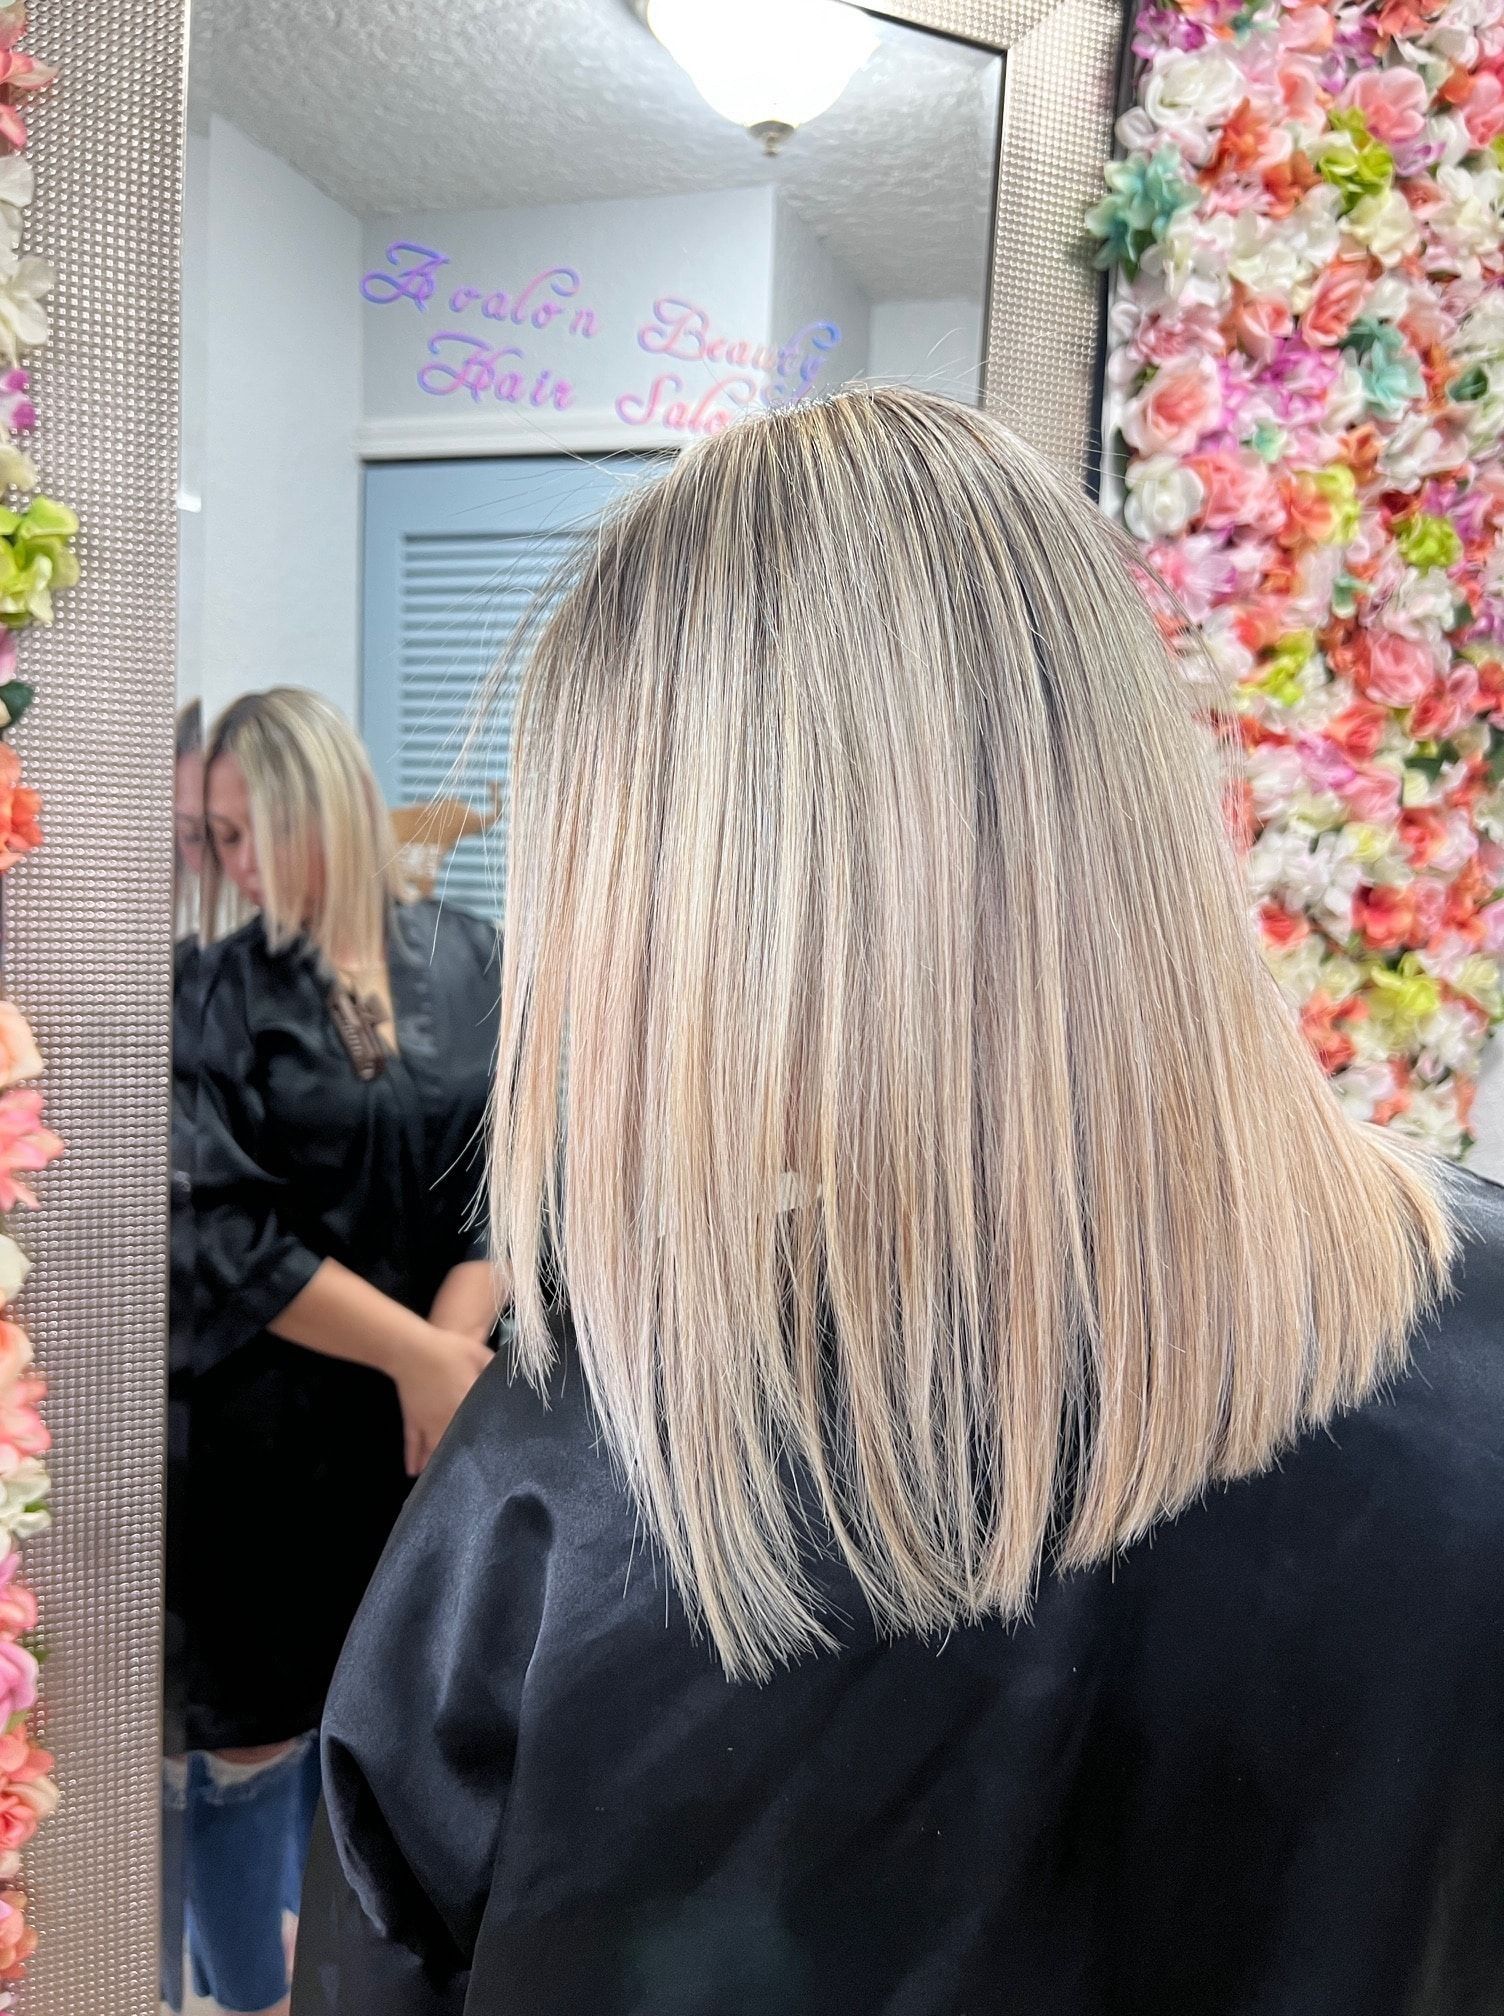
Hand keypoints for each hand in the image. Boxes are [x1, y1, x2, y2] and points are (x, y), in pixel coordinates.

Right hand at [392, 1326, 492, 1476]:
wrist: (410, 1348)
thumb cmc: (447, 1349)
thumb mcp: (478, 1354)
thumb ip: (495, 1369)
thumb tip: (511, 1380)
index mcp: (466, 1404)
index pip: (480, 1429)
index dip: (489, 1444)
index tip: (497, 1458)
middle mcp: (447, 1419)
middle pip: (457, 1446)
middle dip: (465, 1461)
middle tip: (476, 1477)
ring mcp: (427, 1422)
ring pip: (434, 1449)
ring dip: (439, 1464)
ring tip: (447, 1481)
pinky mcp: (412, 1419)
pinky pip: (412, 1443)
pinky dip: (413, 1457)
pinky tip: (414, 1471)